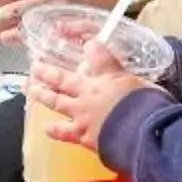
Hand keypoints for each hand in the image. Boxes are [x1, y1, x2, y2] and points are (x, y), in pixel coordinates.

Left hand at [28, 41, 156, 154]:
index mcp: (108, 78)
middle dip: (47, 71)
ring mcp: (83, 115)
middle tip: (35, 67)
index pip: (97, 54)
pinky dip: (54, 130)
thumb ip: (131, 80)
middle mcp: (90, 93)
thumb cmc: (151, 109)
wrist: (144, 137)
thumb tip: (135, 80)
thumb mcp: (145, 86)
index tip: (86, 44)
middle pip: (63, 78)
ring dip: (41, 95)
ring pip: (56, 101)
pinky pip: (63, 132)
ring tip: (30, 89)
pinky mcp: (83, 137)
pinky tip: (45, 128)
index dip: (91, 47)